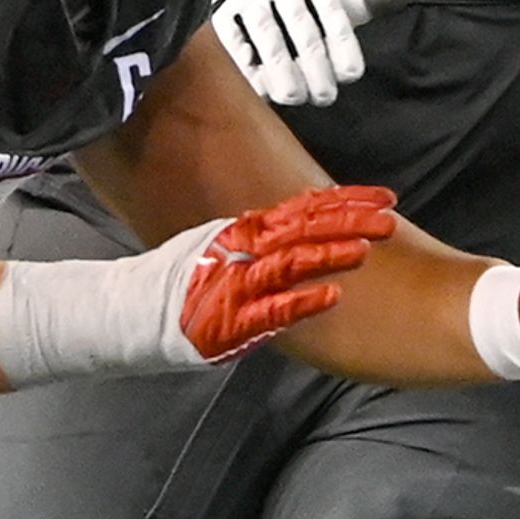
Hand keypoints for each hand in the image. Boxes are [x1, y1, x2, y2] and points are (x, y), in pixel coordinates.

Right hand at [177, 186, 398, 359]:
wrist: (131, 313)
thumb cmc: (183, 280)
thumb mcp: (223, 245)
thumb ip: (265, 236)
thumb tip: (311, 222)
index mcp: (244, 230)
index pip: (303, 209)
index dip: (345, 202)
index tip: (385, 197)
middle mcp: (241, 250)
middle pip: (301, 230)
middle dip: (347, 223)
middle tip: (388, 218)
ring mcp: (237, 284)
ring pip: (289, 264)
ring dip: (328, 255)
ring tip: (365, 250)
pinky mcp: (231, 320)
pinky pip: (272, 311)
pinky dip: (303, 302)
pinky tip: (332, 296)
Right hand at [211, 0, 428, 106]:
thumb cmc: (308, 3)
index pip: (334, 14)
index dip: (343, 45)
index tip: (351, 76)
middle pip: (302, 29)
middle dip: (314, 66)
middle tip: (325, 97)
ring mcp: (249, 0)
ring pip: (267, 35)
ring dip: (280, 69)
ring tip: (293, 98)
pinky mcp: (221, 15)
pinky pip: (232, 40)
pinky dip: (245, 64)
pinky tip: (259, 90)